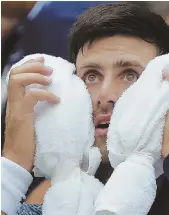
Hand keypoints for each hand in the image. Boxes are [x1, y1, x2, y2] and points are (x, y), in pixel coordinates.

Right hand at [3, 57, 59, 171]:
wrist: (17, 158)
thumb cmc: (27, 140)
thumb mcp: (32, 118)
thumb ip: (34, 107)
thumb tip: (50, 97)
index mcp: (15, 101)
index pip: (15, 75)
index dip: (28, 65)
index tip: (42, 60)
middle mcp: (12, 101)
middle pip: (15, 73)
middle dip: (33, 66)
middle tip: (49, 68)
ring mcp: (15, 107)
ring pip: (18, 80)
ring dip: (36, 75)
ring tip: (50, 78)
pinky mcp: (22, 115)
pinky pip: (31, 96)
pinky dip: (45, 94)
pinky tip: (56, 100)